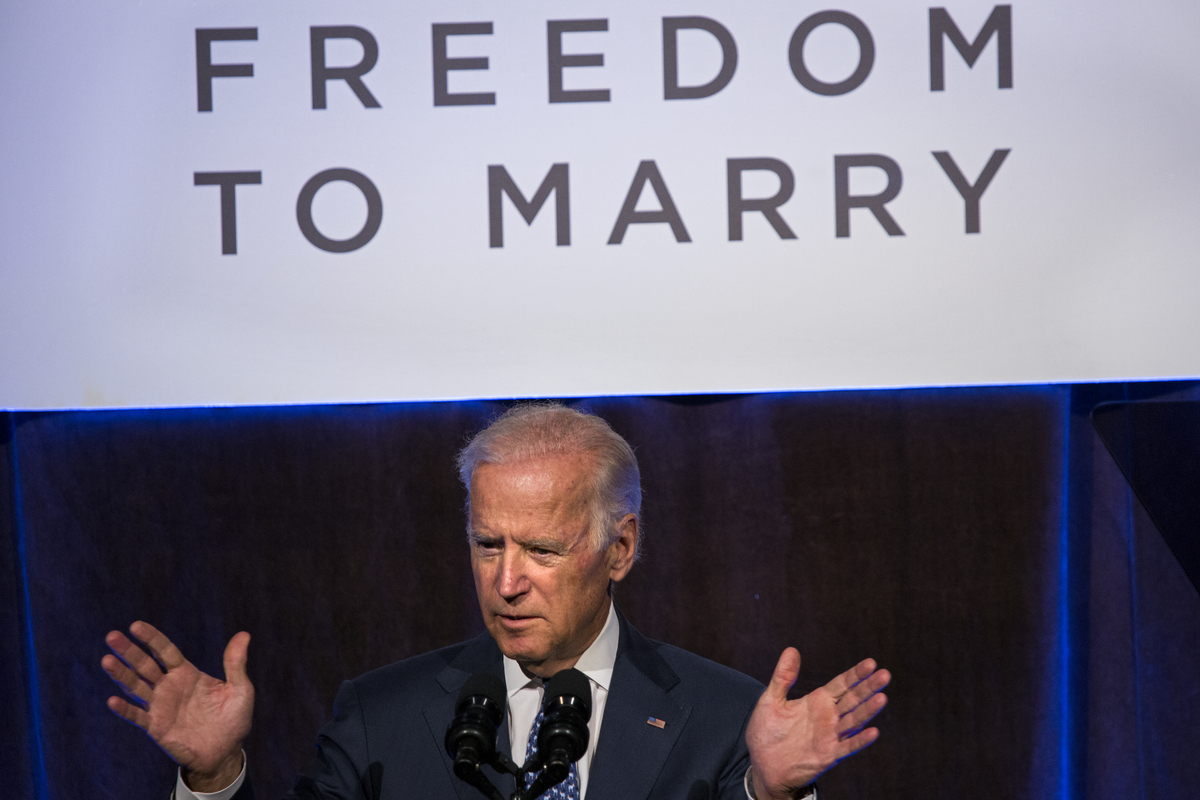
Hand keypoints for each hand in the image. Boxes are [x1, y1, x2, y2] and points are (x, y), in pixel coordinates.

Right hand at [101, 621, 254, 791]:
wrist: (225, 752)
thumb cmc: (233, 719)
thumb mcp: (240, 690)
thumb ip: (236, 664)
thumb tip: (244, 635)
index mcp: (187, 673)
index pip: (165, 651)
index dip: (152, 638)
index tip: (135, 626)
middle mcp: (169, 686)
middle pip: (145, 665)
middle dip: (129, 651)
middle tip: (112, 636)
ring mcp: (160, 706)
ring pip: (135, 686)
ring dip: (121, 675)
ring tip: (106, 661)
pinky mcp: (155, 726)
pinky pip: (137, 715)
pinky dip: (125, 708)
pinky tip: (113, 700)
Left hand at [746, 648, 889, 799]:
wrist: (764, 766)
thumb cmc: (768, 732)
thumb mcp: (771, 700)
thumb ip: (783, 677)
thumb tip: (791, 649)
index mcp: (817, 701)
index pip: (842, 684)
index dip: (856, 674)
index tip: (871, 663)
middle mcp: (828, 717)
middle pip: (853, 699)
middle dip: (869, 687)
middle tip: (885, 675)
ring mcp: (830, 736)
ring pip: (854, 720)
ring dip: (868, 710)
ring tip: (882, 698)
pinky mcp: (828, 755)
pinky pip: (847, 746)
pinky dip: (859, 740)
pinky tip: (873, 732)